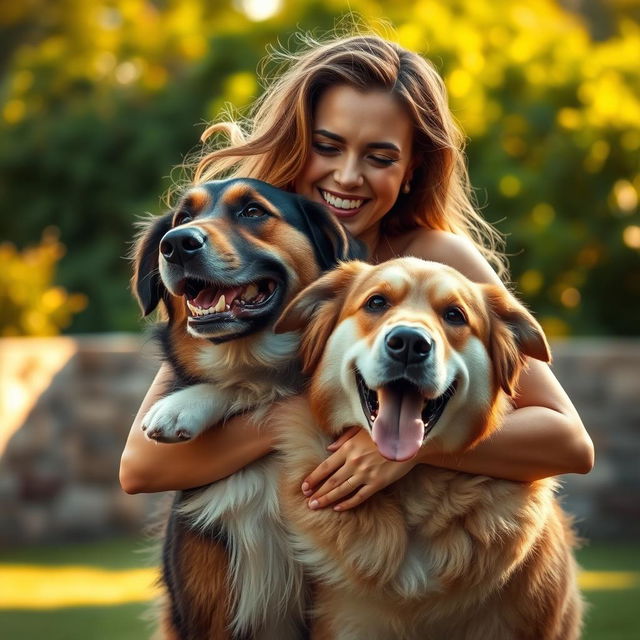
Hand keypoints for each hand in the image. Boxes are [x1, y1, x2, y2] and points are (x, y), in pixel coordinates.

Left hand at [301, 427, 417, 510]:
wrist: (408, 442)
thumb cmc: (383, 434)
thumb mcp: (360, 430)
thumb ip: (343, 439)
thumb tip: (328, 448)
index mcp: (348, 448)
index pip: (326, 466)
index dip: (314, 478)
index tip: (304, 487)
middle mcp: (354, 462)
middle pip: (331, 481)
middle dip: (318, 492)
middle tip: (308, 502)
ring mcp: (366, 474)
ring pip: (342, 490)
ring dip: (328, 499)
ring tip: (316, 506)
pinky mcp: (377, 483)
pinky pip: (360, 496)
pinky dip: (348, 503)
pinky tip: (338, 508)